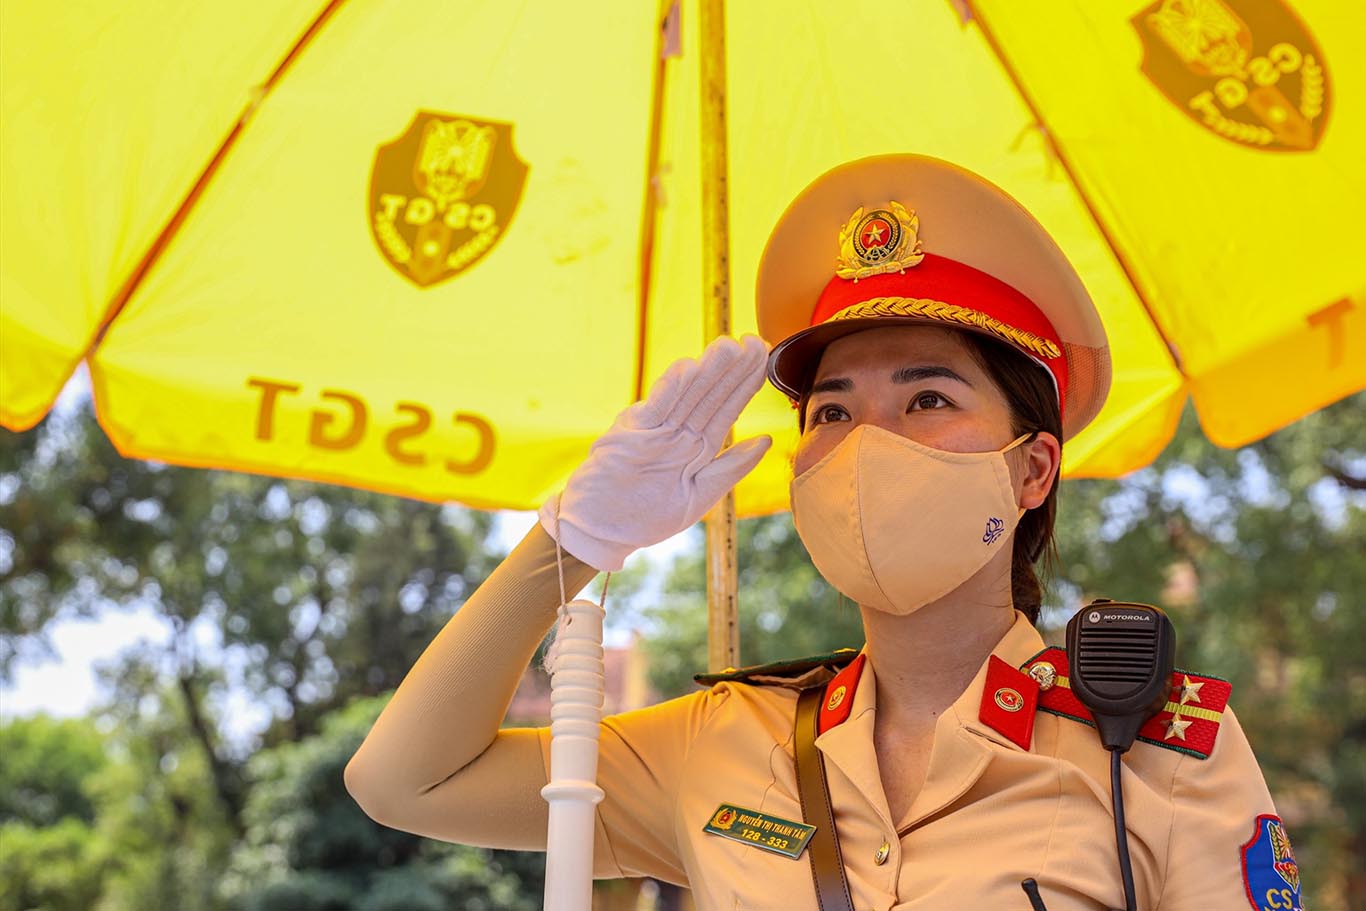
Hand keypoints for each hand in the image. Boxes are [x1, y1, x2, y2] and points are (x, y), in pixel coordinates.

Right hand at [540, 335, 772, 571]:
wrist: (600, 533)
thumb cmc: (646, 517)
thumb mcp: (698, 496)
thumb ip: (730, 468)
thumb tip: (766, 440)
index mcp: (697, 447)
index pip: (727, 408)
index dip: (746, 382)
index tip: (765, 355)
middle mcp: (678, 433)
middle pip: (710, 396)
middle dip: (733, 368)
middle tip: (754, 340)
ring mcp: (654, 432)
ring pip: (687, 397)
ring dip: (707, 371)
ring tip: (728, 345)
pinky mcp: (630, 436)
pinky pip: (655, 410)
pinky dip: (671, 390)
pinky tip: (688, 368)